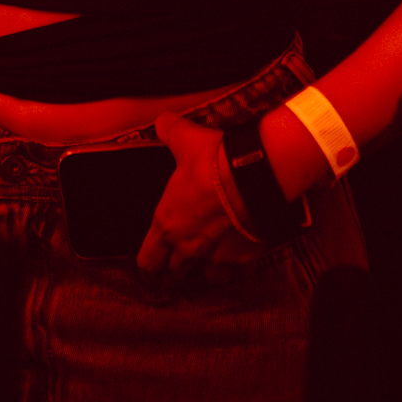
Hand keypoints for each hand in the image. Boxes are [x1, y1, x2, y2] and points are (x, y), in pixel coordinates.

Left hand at [136, 111, 261, 276]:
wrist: (253, 174)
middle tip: (181, 262)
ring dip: (209, 272)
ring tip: (213, 261)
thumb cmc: (212, 160)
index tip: (151, 264)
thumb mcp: (185, 139)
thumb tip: (162, 121)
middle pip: (175, 275)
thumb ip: (169, 131)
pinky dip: (240, 267)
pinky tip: (242, 255)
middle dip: (176, 269)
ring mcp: (217, 256)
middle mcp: (188, 247)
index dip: (148, 263)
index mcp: (167, 224)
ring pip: (209, 280)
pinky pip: (240, 273)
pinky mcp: (244, 258)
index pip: (147, 261)